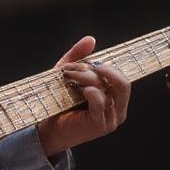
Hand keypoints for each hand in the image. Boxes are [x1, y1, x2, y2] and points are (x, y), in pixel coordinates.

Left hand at [36, 36, 130, 156]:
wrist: (48, 130)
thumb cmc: (60, 104)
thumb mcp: (70, 76)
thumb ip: (80, 58)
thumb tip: (90, 39)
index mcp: (115, 99)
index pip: (121, 77)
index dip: (105, 67)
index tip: (85, 63)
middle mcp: (117, 109)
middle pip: (122, 82)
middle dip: (101, 70)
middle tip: (79, 67)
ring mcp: (110, 119)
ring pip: (108, 89)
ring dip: (86, 77)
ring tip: (68, 77)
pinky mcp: (99, 125)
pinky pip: (101, 101)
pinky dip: (90, 91)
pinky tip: (79, 89)